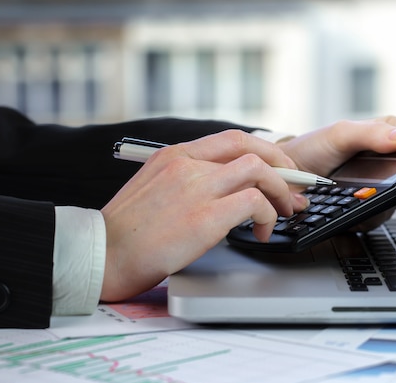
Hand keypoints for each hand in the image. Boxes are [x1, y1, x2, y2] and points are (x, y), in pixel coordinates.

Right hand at [99, 130, 307, 301]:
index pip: (232, 139)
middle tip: (294, 187)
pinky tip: (260, 232)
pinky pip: (254, 203)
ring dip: (281, 191)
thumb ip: (187, 179)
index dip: (265, 151)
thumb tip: (224, 187)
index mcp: (173, 155)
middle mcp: (187, 165)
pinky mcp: (204, 217)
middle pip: (251, 148)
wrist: (102, 256)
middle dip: (283, 165)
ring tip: (282, 212)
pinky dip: (266, 216)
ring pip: (259, 171)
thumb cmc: (127, 231)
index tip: (280, 167)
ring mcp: (196, 188)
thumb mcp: (153, 188)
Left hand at [278, 116, 395, 230]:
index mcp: (382, 141)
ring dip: (380, 201)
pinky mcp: (362, 214)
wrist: (283, 177)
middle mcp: (383, 169)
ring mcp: (374, 192)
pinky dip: (364, 216)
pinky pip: (374, 219)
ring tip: (359, 195)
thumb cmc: (311, 151)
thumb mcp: (340, 134)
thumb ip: (372, 133)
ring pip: (394, 201)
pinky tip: (351, 210)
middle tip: (382, 181)